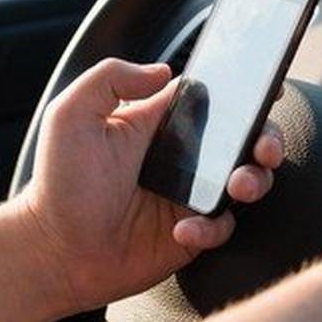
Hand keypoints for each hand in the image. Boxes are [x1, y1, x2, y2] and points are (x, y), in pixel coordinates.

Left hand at [18, 59, 284, 312]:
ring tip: (237, 187)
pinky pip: (222, 227)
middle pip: (245, 140)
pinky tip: (182, 230)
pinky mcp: (192, 233)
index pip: (214, 100)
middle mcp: (183, 157)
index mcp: (161, 124)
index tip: (264, 94)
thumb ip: (111, 78)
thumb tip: (163, 71)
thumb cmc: (58, 183)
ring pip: (246, 182)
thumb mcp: (71, 115)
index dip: (244, 96)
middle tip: (264, 148)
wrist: (54, 250)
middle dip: (268, 140)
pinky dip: (211, 228)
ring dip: (254, 180)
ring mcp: (190, 196)